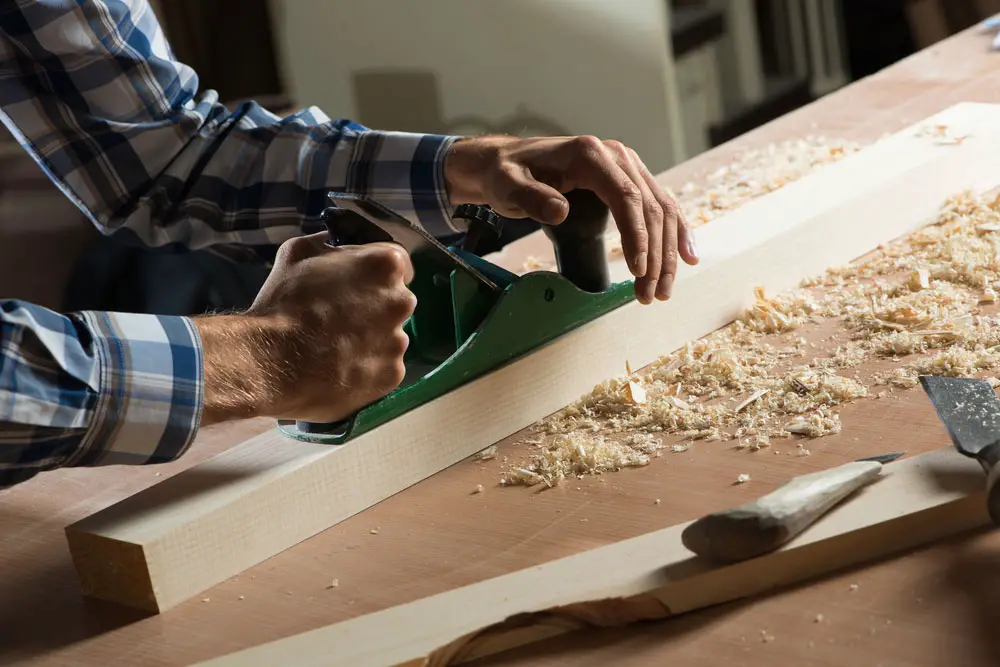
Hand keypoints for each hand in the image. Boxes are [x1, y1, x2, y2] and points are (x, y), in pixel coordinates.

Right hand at [194, 233, 415, 424]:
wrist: (273, 363)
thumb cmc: (284, 302)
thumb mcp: (297, 252)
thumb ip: (326, 244)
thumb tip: (332, 243)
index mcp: (386, 265)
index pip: (395, 262)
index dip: (373, 271)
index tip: (356, 282)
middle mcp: (402, 301)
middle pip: (395, 300)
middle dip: (374, 306)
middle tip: (340, 317)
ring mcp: (400, 341)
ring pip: (390, 336)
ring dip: (371, 338)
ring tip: (336, 347)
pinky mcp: (393, 375)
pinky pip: (384, 366)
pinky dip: (367, 367)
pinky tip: (340, 368)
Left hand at [444, 135, 697, 303]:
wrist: (506, 162)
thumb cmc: (506, 175)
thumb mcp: (508, 186)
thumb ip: (531, 198)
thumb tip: (559, 212)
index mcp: (591, 155)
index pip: (627, 197)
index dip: (637, 235)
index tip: (638, 270)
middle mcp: (617, 156)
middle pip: (651, 207)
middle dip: (655, 255)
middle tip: (649, 295)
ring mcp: (627, 166)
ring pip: (662, 210)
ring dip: (667, 252)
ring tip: (662, 291)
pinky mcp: (629, 178)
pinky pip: (660, 206)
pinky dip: (675, 233)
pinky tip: (686, 258)